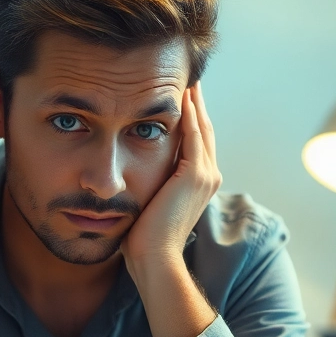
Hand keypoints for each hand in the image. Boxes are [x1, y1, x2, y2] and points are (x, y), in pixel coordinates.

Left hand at [123, 81, 221, 275]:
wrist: (154, 258)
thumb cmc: (143, 239)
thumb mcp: (147, 203)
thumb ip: (147, 185)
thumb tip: (126, 176)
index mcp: (199, 184)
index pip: (196, 142)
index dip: (190, 118)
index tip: (180, 96)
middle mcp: (209, 177)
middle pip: (204, 129)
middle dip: (195, 104)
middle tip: (188, 78)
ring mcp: (205, 175)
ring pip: (201, 127)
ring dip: (194, 102)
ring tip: (186, 79)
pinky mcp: (195, 174)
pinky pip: (193, 135)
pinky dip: (189, 114)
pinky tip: (182, 95)